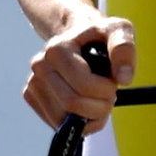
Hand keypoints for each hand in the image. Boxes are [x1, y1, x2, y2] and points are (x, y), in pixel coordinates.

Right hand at [25, 12, 134, 126]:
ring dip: (91, 118)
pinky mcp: (31, 96)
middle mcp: (40, 66)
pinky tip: (86, 106)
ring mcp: (33, 82)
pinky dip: (78, 123)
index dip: (107, 90)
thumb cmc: (101, 36)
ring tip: (99, 100)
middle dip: (100, 106)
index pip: (84, 86)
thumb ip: (124, 49)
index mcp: (57, 49)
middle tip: (109, 95)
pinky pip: (57, 124)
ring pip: (63, 120)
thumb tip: (124, 78)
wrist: (79, 38)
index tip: (114, 81)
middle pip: (73, 104)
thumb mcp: (119, 30)